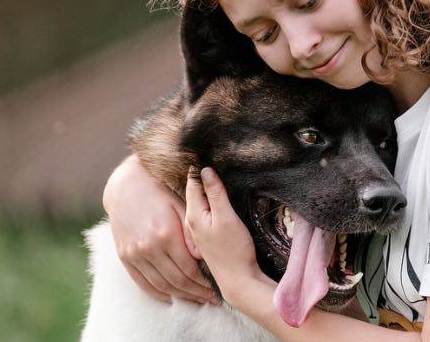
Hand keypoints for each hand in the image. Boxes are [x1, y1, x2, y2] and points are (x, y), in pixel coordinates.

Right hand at [102, 154, 218, 303]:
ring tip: (197, 300)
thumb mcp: (180, 205)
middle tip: (211, 299)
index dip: (205, 281)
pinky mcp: (125, 257)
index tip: (217, 287)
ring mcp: (134, 254)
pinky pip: (142, 283)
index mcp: (166, 234)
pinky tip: (171, 298)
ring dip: (180, 296)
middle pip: (177, 280)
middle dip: (196, 292)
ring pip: (161, 285)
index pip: (190, 268)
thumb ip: (191, 231)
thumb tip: (202, 256)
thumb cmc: (160, 191)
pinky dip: (158, 293)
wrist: (126, 186)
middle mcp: (148, 248)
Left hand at [184, 167, 262, 302]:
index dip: (196, 166)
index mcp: (193, 214)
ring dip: (201, 188)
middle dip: (197, 175)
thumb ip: (215, 193)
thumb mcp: (226, 217)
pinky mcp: (206, 238)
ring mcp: (197, 231)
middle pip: (192, 192)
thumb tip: (205, 170)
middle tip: (201, 155)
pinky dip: (206, 201)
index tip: (198, 149)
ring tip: (205, 172)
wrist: (238, 281)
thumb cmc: (233, 249)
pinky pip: (202, 213)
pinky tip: (212, 198)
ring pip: (197, 202)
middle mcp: (191, 221)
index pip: (192, 183)